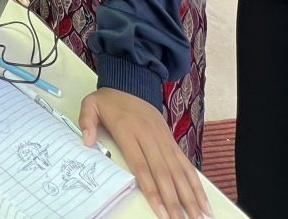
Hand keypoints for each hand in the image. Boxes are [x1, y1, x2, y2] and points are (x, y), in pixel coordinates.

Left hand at [79, 88, 210, 218]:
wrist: (132, 82)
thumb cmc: (110, 99)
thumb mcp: (91, 105)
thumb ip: (86, 122)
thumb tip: (86, 142)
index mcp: (129, 131)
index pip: (142, 166)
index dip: (152, 190)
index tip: (160, 210)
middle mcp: (150, 138)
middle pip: (164, 174)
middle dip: (174, 201)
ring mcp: (164, 140)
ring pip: (179, 172)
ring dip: (190, 196)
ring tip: (198, 216)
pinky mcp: (171, 141)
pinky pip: (186, 164)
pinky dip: (195, 183)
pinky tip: (201, 200)